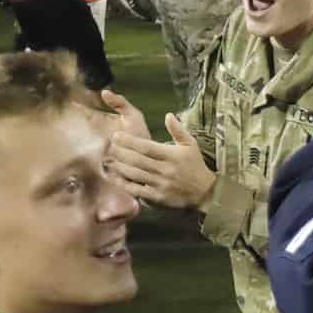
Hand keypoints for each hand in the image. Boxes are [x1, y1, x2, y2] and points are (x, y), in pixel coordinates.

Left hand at [100, 90, 214, 208]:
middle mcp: (165, 170)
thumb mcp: (190, 144)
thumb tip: (168, 115)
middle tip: (107, 147)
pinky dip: (125, 185)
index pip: (147, 147)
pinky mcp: (157, 198)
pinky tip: (115, 178)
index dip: (130, 141)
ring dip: (120, 168)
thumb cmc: (195, 165)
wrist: (204, 192)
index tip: (117, 136)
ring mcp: (160, 185)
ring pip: (135, 175)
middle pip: (138, 161)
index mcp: (172, 155)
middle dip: (120, 153)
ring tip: (108, 161)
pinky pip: (138, 191)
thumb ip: (178, 130)